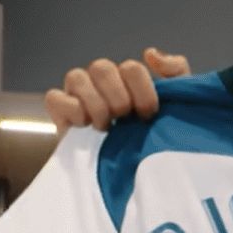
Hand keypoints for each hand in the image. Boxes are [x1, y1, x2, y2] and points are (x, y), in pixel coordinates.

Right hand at [44, 48, 191, 130]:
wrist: (133, 179)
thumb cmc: (156, 141)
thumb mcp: (177, 109)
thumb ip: (176, 75)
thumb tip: (150, 54)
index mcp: (128, 80)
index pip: (131, 68)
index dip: (142, 90)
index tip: (149, 115)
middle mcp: (102, 83)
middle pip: (101, 67)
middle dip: (118, 97)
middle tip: (126, 119)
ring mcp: (79, 96)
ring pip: (76, 76)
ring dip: (95, 103)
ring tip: (106, 126)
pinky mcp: (61, 115)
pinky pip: (54, 98)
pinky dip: (70, 109)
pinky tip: (85, 125)